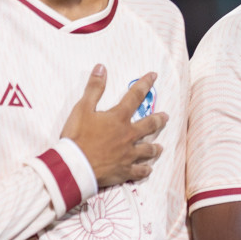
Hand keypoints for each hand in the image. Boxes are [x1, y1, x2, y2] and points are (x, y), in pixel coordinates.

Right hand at [60, 66, 166, 187]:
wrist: (75, 166)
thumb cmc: (77, 136)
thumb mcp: (82, 109)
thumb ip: (94, 89)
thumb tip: (102, 68)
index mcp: (119, 118)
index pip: (135, 96)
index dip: (145, 84)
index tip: (154, 76)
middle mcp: (129, 135)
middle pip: (150, 125)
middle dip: (159, 120)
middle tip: (165, 117)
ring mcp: (129, 154)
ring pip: (148, 150)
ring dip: (155, 148)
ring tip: (160, 147)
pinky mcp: (125, 171)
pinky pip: (140, 172)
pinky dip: (145, 170)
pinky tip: (148, 170)